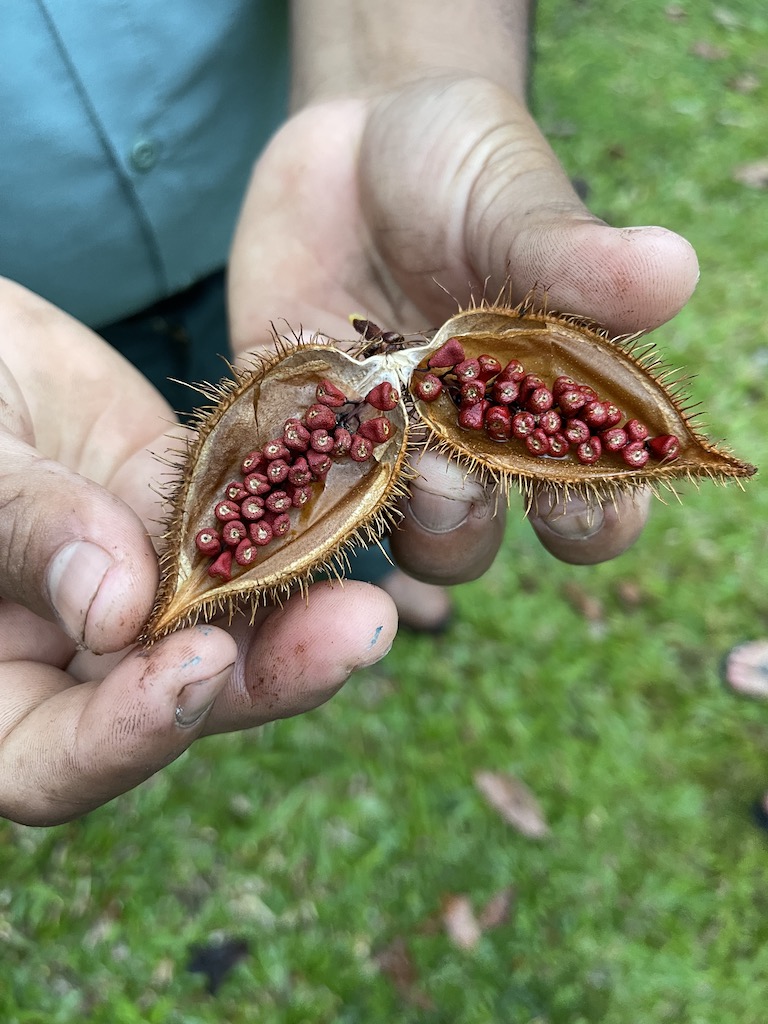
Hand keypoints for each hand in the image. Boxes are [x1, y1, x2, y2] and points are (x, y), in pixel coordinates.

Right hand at [0, 280, 396, 823]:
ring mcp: (137, 585)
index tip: (193, 669)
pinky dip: (291, 521)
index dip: (123, 738)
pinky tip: (349, 499)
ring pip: (227, 622)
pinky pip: (243, 529)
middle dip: (264, 676)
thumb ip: (18, 531)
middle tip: (356, 633)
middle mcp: (68, 649)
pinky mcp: (183, 518)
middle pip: (172, 702)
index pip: (46, 760)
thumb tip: (116, 611)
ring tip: (374, 593)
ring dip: (302, 610)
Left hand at [229, 74, 698, 579]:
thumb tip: (674, 271)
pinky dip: (267, 475)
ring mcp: (370, 443)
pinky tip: (261, 461)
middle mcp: (459, 449)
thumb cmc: (466, 170)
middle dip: (459, 523)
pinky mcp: (290, 423)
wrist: (357, 140)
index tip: (575, 499)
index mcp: (541, 414)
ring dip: (361, 510)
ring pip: (369, 524)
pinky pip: (275, 472)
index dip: (589, 517)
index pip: (584, 498)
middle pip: (468, 535)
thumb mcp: (514, 199)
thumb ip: (571, 254)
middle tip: (446, 478)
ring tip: (362, 455)